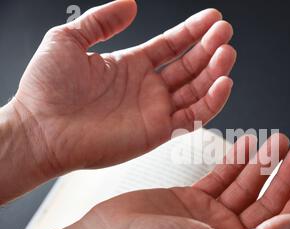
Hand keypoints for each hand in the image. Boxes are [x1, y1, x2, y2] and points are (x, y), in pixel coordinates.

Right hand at [0, 134, 289, 228]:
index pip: (283, 228)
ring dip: (262, 163)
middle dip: (286, 177)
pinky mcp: (192, 199)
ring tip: (277, 141)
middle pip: (269, 203)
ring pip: (246, 185)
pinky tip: (247, 144)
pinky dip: (235, 160)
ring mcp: (210, 216)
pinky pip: (222, 176)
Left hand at [12, 0, 234, 176]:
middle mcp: (148, 87)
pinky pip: (193, 116)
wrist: (39, 129)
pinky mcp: (159, 132)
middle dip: (209, 47)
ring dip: (215, 71)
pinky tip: (222, 83)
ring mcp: (155, 110)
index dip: (192, 31)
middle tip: (225, 32)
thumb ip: (101, 20)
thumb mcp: (68, 39)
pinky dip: (211, 102)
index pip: (171, 45)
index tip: (212, 18)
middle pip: (189, 65)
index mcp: (131, 65)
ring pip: (196, 89)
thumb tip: (131, 3)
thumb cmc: (46, 88)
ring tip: (227, 52)